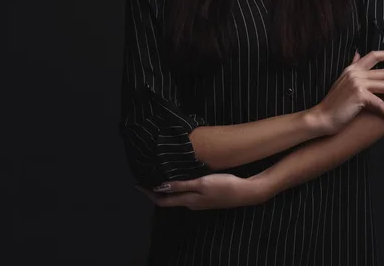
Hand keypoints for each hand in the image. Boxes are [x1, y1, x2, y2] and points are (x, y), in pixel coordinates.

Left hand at [134, 173, 264, 209]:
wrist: (245, 192)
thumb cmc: (224, 185)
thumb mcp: (201, 183)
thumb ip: (181, 186)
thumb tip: (160, 188)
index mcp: (188, 200)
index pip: (163, 199)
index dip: (149, 193)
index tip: (137, 185)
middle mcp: (192, 203)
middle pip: (168, 200)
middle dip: (155, 192)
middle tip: (145, 181)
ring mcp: (200, 202)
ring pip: (177, 198)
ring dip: (166, 191)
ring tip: (159, 180)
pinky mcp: (207, 198)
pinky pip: (186, 195)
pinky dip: (177, 189)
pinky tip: (179, 182)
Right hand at [310, 50, 383, 134]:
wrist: (322, 117)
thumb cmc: (333, 103)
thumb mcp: (342, 80)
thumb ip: (352, 66)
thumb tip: (357, 54)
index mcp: (352, 68)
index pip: (374, 55)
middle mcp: (355, 72)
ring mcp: (357, 83)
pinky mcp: (359, 95)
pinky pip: (380, 103)